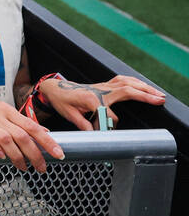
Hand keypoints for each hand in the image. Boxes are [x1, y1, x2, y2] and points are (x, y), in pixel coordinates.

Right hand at [0, 91, 62, 171]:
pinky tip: (1, 157)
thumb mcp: (1, 111)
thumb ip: (20, 122)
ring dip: (17, 156)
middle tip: (42, 167)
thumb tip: (44, 131)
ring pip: (6, 139)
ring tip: (24, 168)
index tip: (58, 154)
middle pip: (22, 135)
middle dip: (35, 153)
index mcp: (8, 110)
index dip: (47, 140)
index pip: (32, 126)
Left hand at [38, 75, 164, 130]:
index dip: (110, 124)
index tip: (111, 132)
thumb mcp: (70, 115)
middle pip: (126, 90)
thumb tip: (94, 135)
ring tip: (159, 94)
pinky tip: (145, 86)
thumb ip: (84, 125)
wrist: (55, 88)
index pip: (107, 113)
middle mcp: (99, 90)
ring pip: (127, 83)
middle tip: (159, 100)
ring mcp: (103, 86)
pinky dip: (136, 82)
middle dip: (144, 95)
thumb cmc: (62, 101)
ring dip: (144, 87)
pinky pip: (123, 81)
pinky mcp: (105, 85)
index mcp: (90, 98)